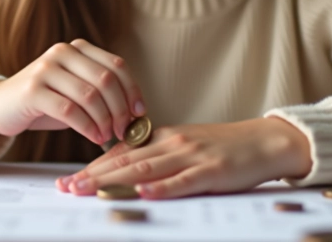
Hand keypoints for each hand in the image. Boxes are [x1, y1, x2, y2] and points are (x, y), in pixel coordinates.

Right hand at [0, 39, 144, 145]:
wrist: (1, 106)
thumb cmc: (46, 103)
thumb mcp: (77, 92)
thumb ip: (102, 94)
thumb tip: (136, 115)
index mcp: (77, 48)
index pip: (116, 65)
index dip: (132, 90)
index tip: (140, 113)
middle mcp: (62, 52)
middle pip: (106, 80)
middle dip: (120, 109)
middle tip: (122, 130)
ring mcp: (46, 68)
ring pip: (90, 95)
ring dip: (104, 121)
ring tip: (106, 136)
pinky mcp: (32, 90)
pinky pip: (69, 110)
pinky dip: (87, 127)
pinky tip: (93, 137)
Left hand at [55, 117, 312, 198]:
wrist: (265, 141)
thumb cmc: (225, 148)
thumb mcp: (186, 146)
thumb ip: (158, 157)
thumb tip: (125, 173)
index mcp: (164, 137)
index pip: (121, 153)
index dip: (92, 167)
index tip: (67, 179)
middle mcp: (172, 143)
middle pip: (125, 161)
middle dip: (92, 176)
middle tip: (65, 188)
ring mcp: (191, 157)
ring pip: (145, 170)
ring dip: (114, 182)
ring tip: (88, 191)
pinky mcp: (212, 171)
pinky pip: (183, 181)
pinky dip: (162, 187)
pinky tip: (143, 193)